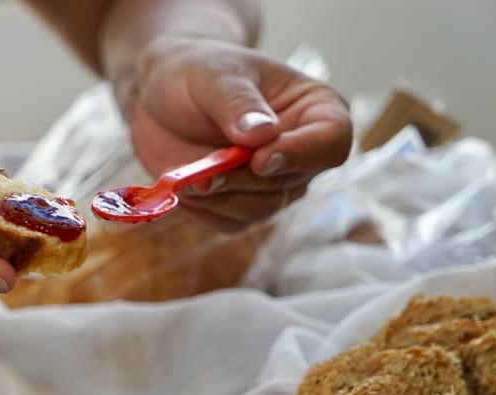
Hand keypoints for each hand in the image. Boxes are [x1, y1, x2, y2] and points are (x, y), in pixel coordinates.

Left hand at [124, 37, 351, 231]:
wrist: (163, 94)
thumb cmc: (200, 71)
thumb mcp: (215, 74)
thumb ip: (238, 102)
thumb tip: (263, 134)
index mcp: (316, 110)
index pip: (332, 142)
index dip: (301, 155)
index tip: (260, 159)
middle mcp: (303, 153)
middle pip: (290, 183)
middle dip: (243, 180)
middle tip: (202, 176)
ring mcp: (274, 184)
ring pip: (260, 209)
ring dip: (220, 198)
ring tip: (185, 179)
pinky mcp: (241, 205)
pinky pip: (230, 222)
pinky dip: (203, 210)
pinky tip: (182, 189)